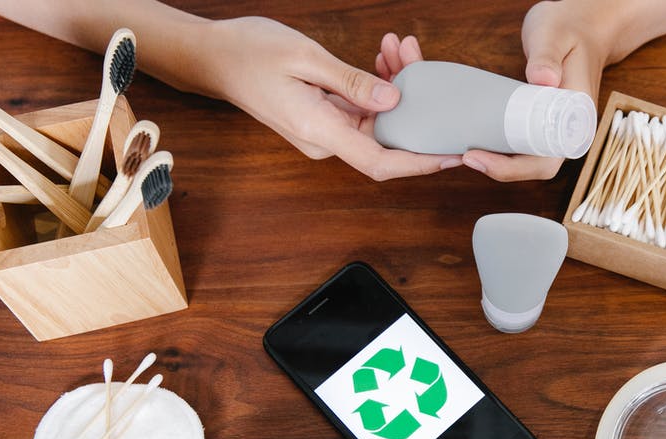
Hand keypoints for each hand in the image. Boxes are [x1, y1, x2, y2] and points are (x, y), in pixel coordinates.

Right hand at [203, 17, 459, 180]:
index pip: (380, 162)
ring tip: (397, 48)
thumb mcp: (305, 57)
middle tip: (417, 58)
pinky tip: (382, 59)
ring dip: (394, 88)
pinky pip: (361, 110)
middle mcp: (323, 140)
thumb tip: (394, 101)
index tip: (452, 155)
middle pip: (384, 137)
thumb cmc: (250, 53)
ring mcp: (323, 132)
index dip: (420, 163)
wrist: (213, 57)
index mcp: (318, 131)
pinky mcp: (323, 119)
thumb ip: (351, 83)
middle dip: (412, 105)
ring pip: (376, 120)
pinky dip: (376, 87)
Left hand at [462, 1, 610, 181]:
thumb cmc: (569, 29)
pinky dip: (501, 149)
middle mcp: (570, 129)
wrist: (582, 26)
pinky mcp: (545, 121)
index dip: (515, 168)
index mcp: (578, 116)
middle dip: (501, 169)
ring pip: (529, 159)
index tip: (481, 157)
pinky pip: (524, 144)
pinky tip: (478, 143)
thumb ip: (547, 54)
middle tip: (467, 157)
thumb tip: (542, 79)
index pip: (548, 159)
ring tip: (466, 154)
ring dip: (499, 163)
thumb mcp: (554, 35)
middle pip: (536, 167)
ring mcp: (558, 127)